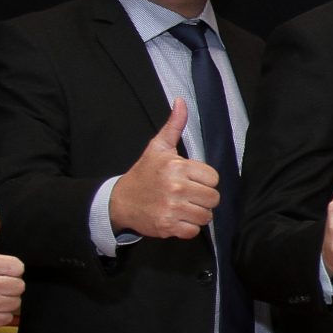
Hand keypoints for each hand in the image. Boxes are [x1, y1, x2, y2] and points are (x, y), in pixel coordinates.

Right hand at [110, 99, 221, 239]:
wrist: (119, 201)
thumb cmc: (144, 173)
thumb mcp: (158, 147)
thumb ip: (174, 125)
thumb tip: (181, 102)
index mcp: (176, 166)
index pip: (213, 178)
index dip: (205, 180)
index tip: (192, 180)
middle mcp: (176, 187)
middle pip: (213, 198)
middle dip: (203, 198)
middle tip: (189, 195)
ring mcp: (171, 208)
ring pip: (206, 216)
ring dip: (198, 214)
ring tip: (184, 206)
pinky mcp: (167, 226)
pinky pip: (194, 231)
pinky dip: (188, 228)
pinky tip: (177, 218)